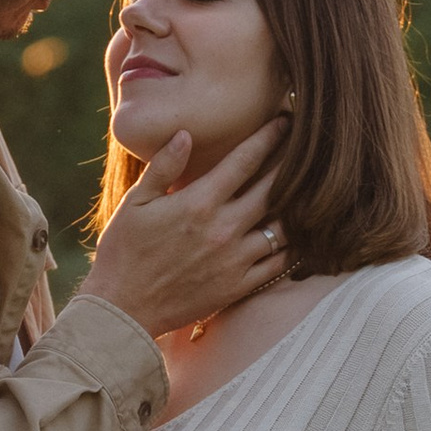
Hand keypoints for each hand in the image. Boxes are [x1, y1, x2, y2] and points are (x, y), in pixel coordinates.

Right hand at [76, 121, 289, 343]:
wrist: (122, 309)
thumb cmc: (123, 252)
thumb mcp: (135, 203)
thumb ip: (164, 167)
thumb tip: (186, 134)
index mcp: (198, 203)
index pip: (245, 160)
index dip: (269, 137)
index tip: (284, 122)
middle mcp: (223, 229)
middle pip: (274, 189)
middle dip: (293, 164)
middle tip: (307, 149)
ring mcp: (234, 260)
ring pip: (284, 228)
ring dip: (297, 207)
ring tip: (309, 192)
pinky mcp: (238, 287)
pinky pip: (278, 264)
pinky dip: (292, 247)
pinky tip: (297, 235)